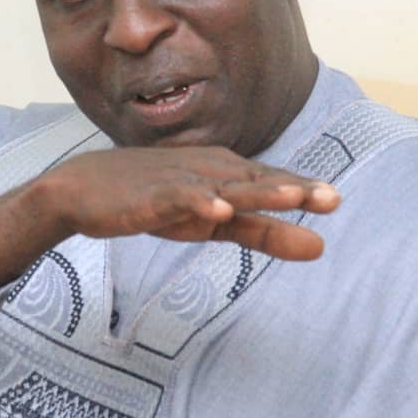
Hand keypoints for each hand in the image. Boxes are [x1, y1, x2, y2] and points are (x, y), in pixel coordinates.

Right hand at [0, 147, 339, 286]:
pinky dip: (198, 202)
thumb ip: (263, 232)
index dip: (302, 191)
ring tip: (292, 196)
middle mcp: (208, 172)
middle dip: (292, 189)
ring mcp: (179, 181)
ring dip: (258, 190)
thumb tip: (320, 246)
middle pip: (257, 181)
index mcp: (226, 174)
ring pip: (226, 186)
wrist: (83, 190)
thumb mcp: (213, 223)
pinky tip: (218, 210)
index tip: (335, 201)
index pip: (271, 182)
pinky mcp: (151, 195)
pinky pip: (178, 198)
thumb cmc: (152, 201)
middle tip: (331, 198)